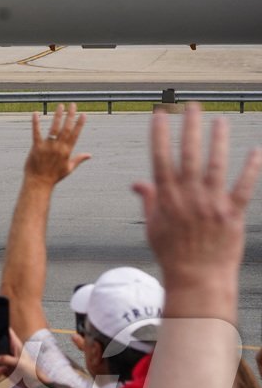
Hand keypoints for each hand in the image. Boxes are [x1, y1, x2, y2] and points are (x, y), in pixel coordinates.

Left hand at [24, 104, 90, 185]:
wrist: (39, 183)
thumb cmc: (54, 176)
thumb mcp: (69, 168)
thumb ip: (79, 159)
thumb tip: (90, 155)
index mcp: (67, 151)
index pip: (75, 134)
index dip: (79, 124)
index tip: (83, 114)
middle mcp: (59, 147)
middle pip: (66, 129)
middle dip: (70, 116)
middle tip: (73, 105)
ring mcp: (47, 147)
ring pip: (54, 128)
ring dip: (57, 116)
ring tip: (60, 106)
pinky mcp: (36, 147)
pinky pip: (36, 133)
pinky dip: (35, 123)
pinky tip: (35, 113)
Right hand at [135, 103, 260, 289]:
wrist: (198, 279)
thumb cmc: (172, 254)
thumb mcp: (153, 226)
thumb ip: (149, 200)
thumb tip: (138, 182)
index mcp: (167, 198)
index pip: (160, 158)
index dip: (159, 135)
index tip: (160, 115)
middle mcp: (189, 197)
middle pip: (188, 155)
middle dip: (189, 128)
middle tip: (191, 107)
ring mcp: (212, 205)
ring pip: (216, 165)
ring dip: (217, 140)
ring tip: (219, 120)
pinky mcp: (233, 215)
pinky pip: (244, 187)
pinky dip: (250, 169)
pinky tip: (254, 151)